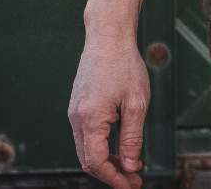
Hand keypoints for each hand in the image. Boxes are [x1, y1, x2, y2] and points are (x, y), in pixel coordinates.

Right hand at [68, 34, 149, 187]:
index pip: (97, 162)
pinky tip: (119, 147)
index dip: (114, 178)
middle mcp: (76, 119)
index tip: (132, 186)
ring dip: (106, 162)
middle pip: (89, 160)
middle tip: (134, 180)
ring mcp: (74, 113)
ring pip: (86, 150)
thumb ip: (132, 138)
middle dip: (111, 174)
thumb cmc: (124, 65)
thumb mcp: (137, 102)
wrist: (108, 36)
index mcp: (90, 119)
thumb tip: (130, 167)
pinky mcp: (77, 107)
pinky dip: (101, 147)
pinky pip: (86, 136)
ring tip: (130, 167)